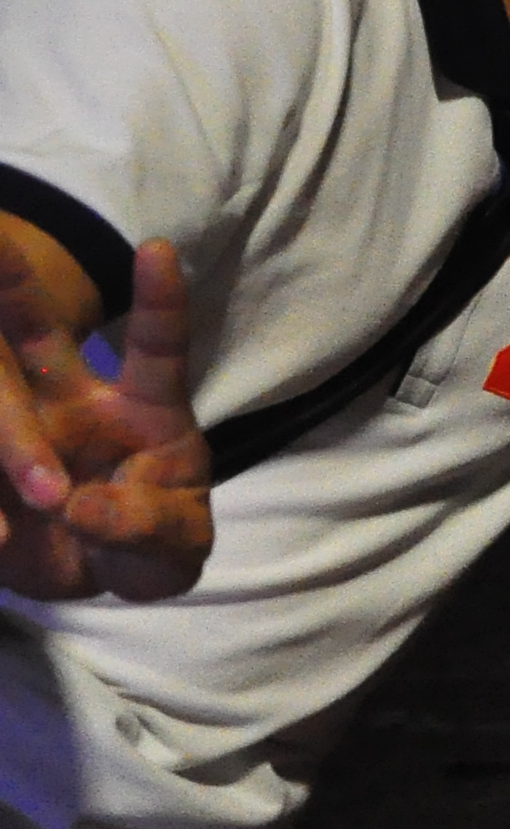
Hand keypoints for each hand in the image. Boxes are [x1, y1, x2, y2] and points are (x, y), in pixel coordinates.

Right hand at [1, 237, 210, 602]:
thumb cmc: (150, 543)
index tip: (158, 250)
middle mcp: (70, 400)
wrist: (94, 579)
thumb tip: (84, 509)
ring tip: (48, 499)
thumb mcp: (173, 545)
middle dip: (10, 284)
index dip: (159, 301)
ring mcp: (18, 425)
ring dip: (8, 435)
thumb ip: (148, 524)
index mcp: (142, 407)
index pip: (157, 347)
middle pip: (35, 333)